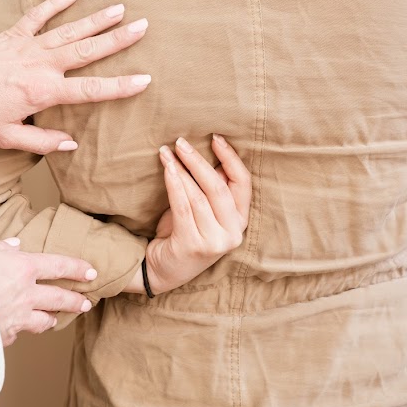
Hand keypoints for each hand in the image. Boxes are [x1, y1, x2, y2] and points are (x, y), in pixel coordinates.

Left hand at [0, 0, 150, 153]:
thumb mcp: (7, 137)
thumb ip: (42, 141)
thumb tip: (71, 144)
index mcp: (44, 92)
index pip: (90, 90)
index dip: (120, 86)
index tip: (144, 80)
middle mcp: (42, 65)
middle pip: (87, 50)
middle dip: (117, 39)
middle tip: (143, 27)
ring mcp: (29, 46)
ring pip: (70, 30)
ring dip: (96, 19)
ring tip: (121, 8)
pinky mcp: (14, 34)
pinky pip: (39, 15)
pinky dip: (56, 2)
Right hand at [0, 237, 97, 346]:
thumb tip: (13, 245)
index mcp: (22, 268)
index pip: (58, 265)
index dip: (77, 268)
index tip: (91, 272)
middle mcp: (26, 295)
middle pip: (59, 298)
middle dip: (75, 300)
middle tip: (86, 302)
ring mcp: (18, 319)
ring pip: (44, 320)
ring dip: (52, 318)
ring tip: (55, 319)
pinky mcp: (5, 337)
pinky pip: (18, 334)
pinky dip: (20, 332)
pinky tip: (18, 331)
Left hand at [126, 136, 250, 294]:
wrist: (163, 269)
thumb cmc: (184, 232)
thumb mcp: (204, 209)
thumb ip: (212, 187)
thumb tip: (211, 148)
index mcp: (241, 221)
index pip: (243, 183)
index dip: (231, 158)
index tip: (215, 138)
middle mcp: (233, 233)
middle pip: (219, 188)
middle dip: (199, 161)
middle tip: (181, 142)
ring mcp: (214, 242)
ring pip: (199, 197)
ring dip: (182, 170)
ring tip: (167, 152)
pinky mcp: (193, 245)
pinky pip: (183, 207)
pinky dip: (174, 184)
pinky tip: (167, 169)